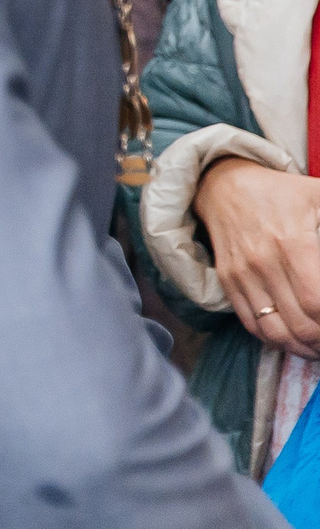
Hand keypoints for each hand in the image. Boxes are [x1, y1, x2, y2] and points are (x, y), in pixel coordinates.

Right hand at [197, 157, 319, 357]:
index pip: (316, 302)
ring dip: (303, 349)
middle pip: (301, 324)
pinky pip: (251, 324)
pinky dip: (275, 341)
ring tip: (319, 348)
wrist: (224, 186)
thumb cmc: (283, 194)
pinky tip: (294, 339)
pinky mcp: (229, 281)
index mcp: (293, 242)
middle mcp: (264, 262)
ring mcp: (243, 274)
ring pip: (275, 332)